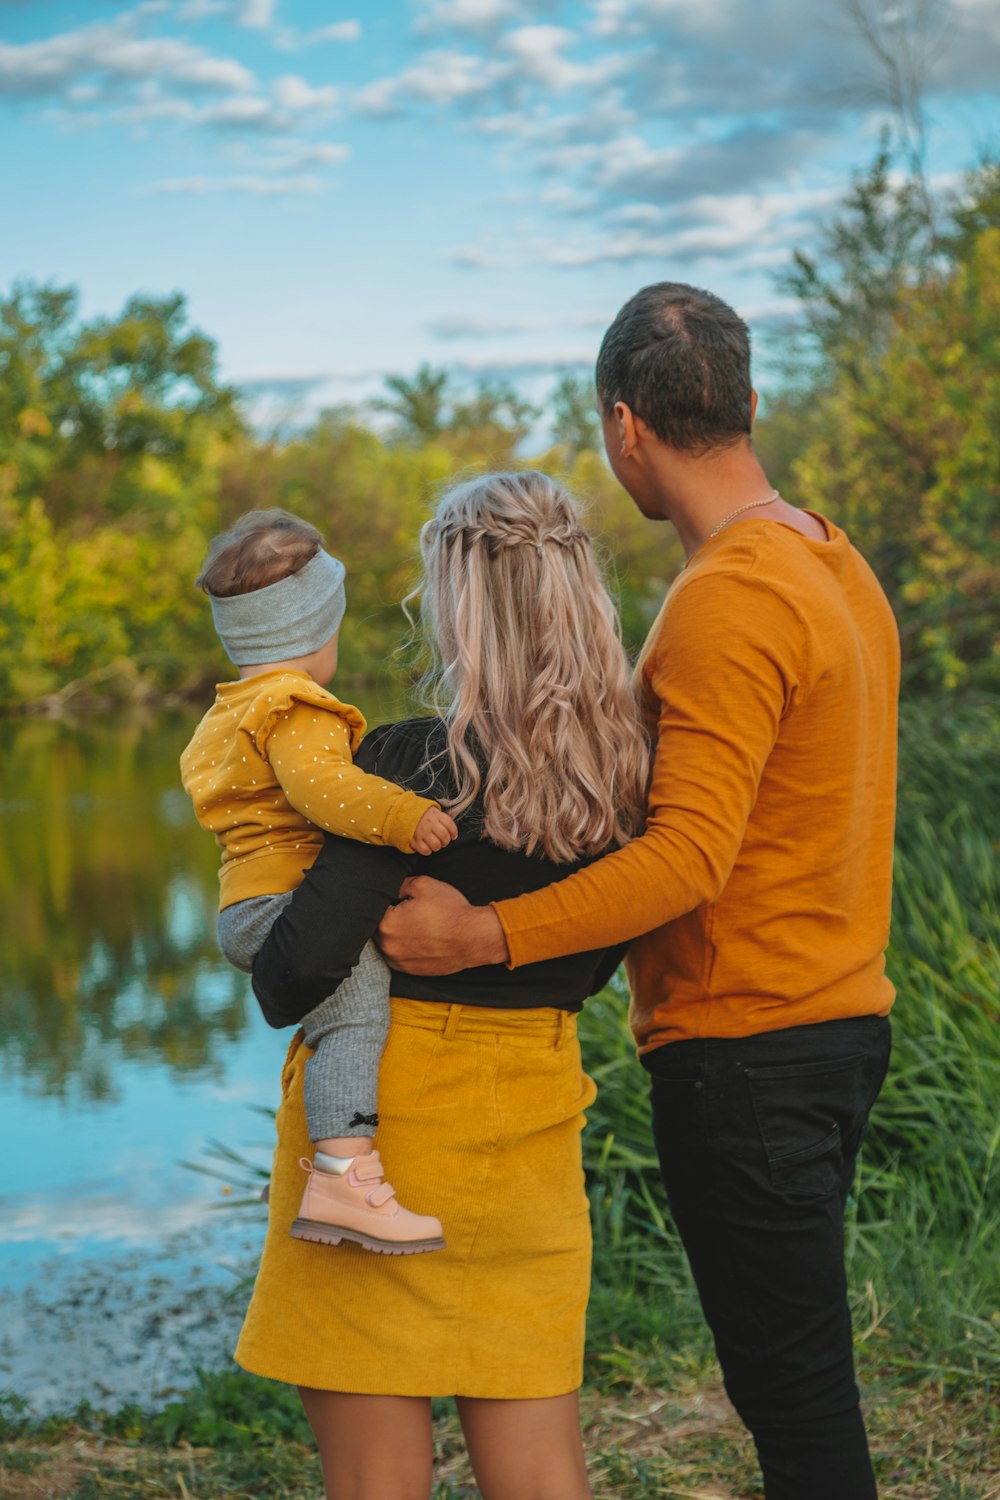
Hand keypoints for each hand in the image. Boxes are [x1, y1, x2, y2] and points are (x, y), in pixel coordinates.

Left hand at [378, 875, 509, 973]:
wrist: (473, 938)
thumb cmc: (449, 911)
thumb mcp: (422, 884)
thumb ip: (399, 885)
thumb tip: (392, 890)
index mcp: (386, 925)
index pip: (376, 909)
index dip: (390, 901)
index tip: (403, 900)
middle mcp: (388, 948)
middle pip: (380, 928)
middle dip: (392, 918)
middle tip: (412, 912)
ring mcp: (399, 962)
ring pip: (389, 944)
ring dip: (399, 935)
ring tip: (420, 926)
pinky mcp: (410, 971)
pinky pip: (401, 956)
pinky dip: (408, 948)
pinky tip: (424, 939)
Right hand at [410, 806, 459, 854]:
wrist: (402, 812)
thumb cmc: (420, 814)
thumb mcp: (432, 810)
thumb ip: (442, 818)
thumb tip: (452, 830)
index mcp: (435, 815)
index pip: (449, 824)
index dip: (453, 832)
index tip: (453, 835)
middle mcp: (429, 823)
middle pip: (444, 836)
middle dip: (446, 841)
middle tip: (443, 841)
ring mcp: (421, 832)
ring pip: (436, 845)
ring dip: (437, 846)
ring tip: (434, 844)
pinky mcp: (414, 840)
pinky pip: (425, 850)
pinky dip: (428, 851)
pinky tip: (427, 847)